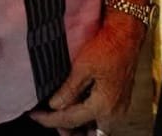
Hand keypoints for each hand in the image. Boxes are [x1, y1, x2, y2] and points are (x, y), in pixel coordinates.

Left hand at [29, 18, 142, 133]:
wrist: (126, 35)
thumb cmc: (108, 46)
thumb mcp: (82, 67)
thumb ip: (68, 90)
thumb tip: (54, 106)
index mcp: (103, 106)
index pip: (70, 120)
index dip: (49, 120)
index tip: (36, 116)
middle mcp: (114, 113)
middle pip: (87, 133)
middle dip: (68, 130)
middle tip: (49, 119)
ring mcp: (119, 109)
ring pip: (96, 129)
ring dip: (79, 127)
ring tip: (60, 115)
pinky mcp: (120, 102)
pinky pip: (103, 119)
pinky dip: (88, 119)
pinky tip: (76, 108)